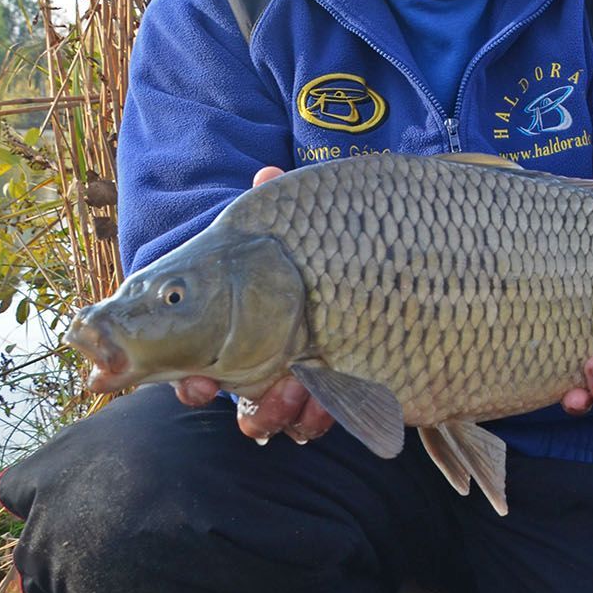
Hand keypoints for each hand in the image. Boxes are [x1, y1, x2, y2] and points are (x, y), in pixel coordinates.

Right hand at [171, 166, 335, 442]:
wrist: (401, 273)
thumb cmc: (332, 246)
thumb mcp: (304, 225)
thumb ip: (280, 207)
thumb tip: (268, 172)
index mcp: (234, 318)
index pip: (196, 358)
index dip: (192, 379)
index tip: (198, 383)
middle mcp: (256, 353)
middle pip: (230, 394)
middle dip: (231, 398)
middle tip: (235, 389)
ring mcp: (294, 376)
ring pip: (270, 413)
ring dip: (276, 410)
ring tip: (294, 390)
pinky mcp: (334, 394)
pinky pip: (315, 419)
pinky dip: (317, 415)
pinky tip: (325, 403)